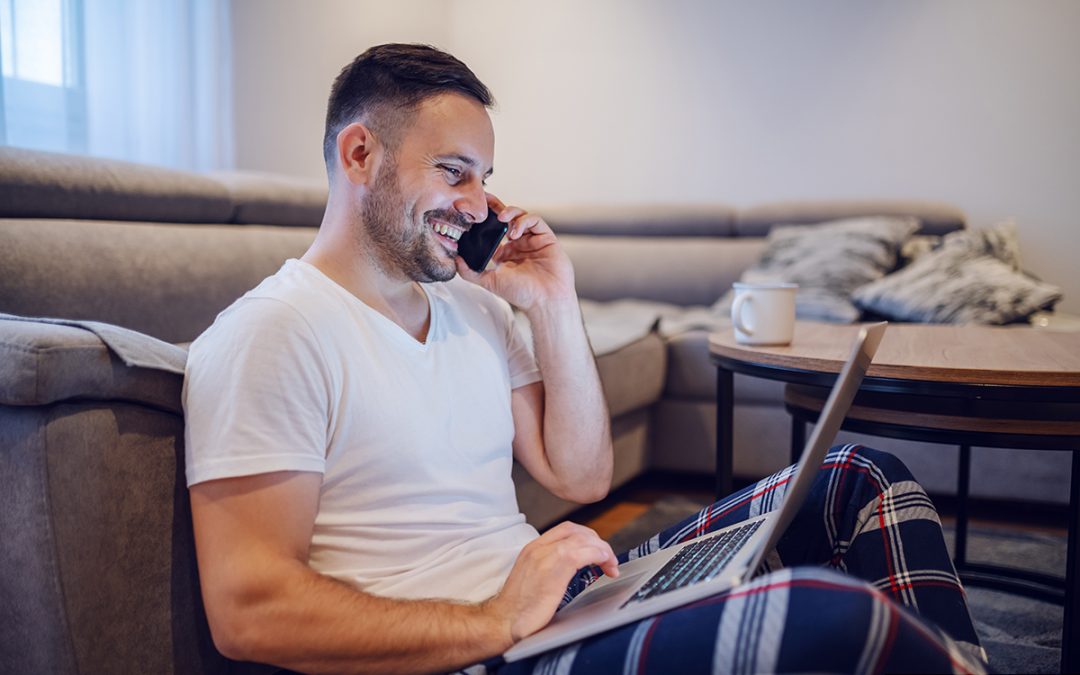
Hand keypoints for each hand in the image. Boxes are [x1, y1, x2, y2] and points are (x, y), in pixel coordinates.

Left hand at [456, 194, 575, 311]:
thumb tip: (456, 261)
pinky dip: (524, 221)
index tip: (473, 212)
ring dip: (510, 213)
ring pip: (521, 216)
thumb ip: (471, 272)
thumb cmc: (522, 294)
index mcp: (506, 253)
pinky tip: (515, 232)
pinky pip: (535, 220)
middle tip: (485, 200)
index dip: (485, 220)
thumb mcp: (490, 282)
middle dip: (496, 207)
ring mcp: (533, 240)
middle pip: (507, 218)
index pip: (493, 230)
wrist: (545, 301)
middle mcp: (520, 244)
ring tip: (501, 219)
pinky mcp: (546, 237)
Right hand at [484, 522, 618, 642]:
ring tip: (610, 566)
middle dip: (597, 542)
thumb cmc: (518, 608)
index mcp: (532, 548)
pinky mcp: (556, 568)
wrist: (504, 621)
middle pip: (577, 530)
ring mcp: (546, 555)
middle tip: (606, 560)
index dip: (586, 537)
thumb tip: (569, 571)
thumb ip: (548, 568)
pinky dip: (600, 556)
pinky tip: (605, 566)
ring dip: (603, 550)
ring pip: (584, 539)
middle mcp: (538, 548)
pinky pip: (585, 552)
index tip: (596, 551)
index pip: (566, 529)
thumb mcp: (533, 579)